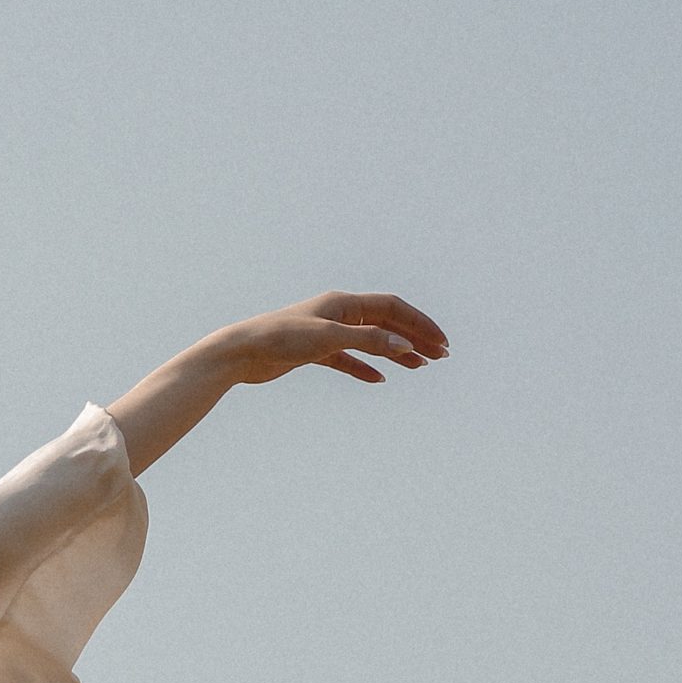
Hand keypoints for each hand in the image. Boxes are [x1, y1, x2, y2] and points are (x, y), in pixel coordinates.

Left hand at [211, 291, 450, 385]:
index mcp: (343, 303)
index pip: (392, 307)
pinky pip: (347, 359)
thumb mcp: (329, 339)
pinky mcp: (312, 353)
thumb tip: (405, 346)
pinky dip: (364, 367)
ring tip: (419, 366)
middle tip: (441, 356)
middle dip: (414, 337)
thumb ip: (368, 341)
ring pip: (370, 341)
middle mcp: (337, 314)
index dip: (419, 323)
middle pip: (385, 322)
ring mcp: (325, 333)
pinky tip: (379, 379)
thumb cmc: (280, 339)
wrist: (240, 353)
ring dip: (395, 352)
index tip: (441, 342)